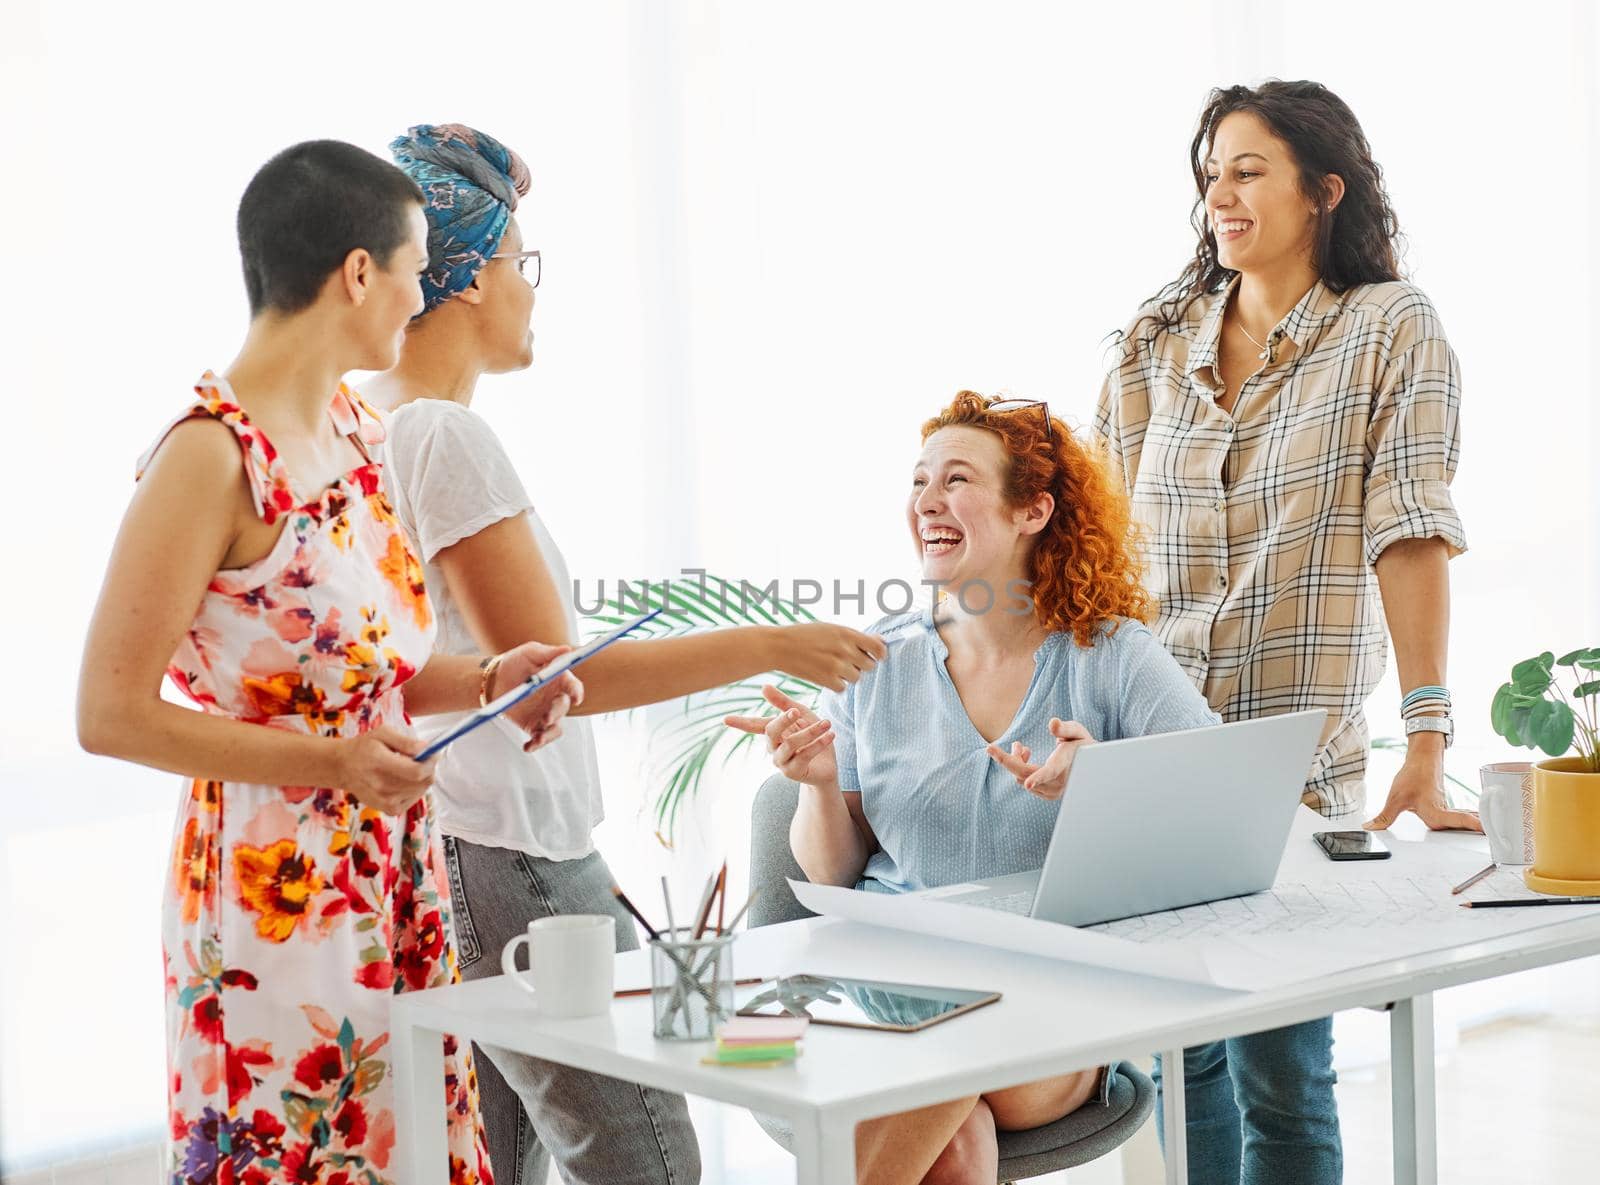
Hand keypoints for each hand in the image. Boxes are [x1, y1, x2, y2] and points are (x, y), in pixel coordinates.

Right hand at [332, 725, 437, 815]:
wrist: (343, 768)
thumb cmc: (364, 748)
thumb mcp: (382, 733)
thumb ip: (405, 741)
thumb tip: (426, 748)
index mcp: (379, 762)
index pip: (416, 771)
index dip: (431, 763)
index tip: (432, 753)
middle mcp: (381, 785)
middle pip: (422, 782)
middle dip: (428, 768)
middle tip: (420, 758)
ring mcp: (385, 801)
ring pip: (421, 790)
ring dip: (421, 778)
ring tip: (406, 768)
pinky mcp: (389, 809)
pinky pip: (414, 799)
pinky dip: (415, 789)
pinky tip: (403, 780)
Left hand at [492, 642, 585, 752]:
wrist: (493, 681)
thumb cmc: (514, 663)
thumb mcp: (530, 652)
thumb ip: (549, 653)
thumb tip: (567, 650)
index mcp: (559, 679)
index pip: (574, 687)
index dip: (576, 692)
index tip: (575, 698)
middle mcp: (555, 697)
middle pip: (564, 708)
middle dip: (557, 713)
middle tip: (546, 717)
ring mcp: (546, 713)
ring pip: (556, 727)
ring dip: (549, 734)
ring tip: (538, 738)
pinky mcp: (533, 726)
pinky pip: (541, 737)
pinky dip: (536, 744)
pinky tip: (528, 746)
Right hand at [724, 684, 837, 786]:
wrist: (827, 765)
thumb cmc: (813, 737)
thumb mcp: (802, 716)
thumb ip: (784, 703)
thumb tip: (763, 686)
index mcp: (773, 733)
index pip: (754, 725)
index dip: (741, 722)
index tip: (725, 719)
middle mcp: (773, 748)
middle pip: (771, 731)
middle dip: (783, 719)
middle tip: (796, 711)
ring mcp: (782, 762)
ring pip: (791, 744)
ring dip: (811, 732)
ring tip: (827, 723)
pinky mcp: (794, 773)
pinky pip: (805, 755)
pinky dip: (819, 743)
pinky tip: (830, 735)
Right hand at [768, 623, 887, 691]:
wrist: (780, 646)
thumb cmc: (807, 635)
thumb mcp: (832, 629)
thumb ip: (856, 637)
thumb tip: (881, 641)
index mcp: (847, 633)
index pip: (878, 648)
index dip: (879, 654)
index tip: (874, 655)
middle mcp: (845, 650)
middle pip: (869, 666)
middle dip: (861, 664)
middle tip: (846, 659)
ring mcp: (836, 666)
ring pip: (856, 678)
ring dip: (847, 674)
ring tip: (832, 665)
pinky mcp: (826, 680)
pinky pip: (842, 687)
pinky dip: (836, 684)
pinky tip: (825, 674)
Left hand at [986, 718, 1094, 800]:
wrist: (1091, 766)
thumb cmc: (1082, 745)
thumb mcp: (1077, 732)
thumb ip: (1065, 728)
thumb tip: (1052, 723)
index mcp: (1065, 766)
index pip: (1050, 772)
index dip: (1038, 777)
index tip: (1028, 783)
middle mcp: (1058, 783)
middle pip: (1024, 774)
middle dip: (1006, 759)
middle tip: (990, 747)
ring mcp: (1053, 792)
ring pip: (1022, 778)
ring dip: (1016, 761)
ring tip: (1022, 747)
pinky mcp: (1047, 796)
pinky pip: (1025, 782)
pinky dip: (1020, 769)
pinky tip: (1026, 756)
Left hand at [1364, 750, 1481, 831]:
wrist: (1422, 758)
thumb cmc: (1413, 775)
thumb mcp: (1395, 798)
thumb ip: (1385, 817)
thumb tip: (1370, 828)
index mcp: (1434, 811)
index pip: (1454, 819)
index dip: (1469, 823)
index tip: (1484, 827)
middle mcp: (1443, 813)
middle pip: (1462, 826)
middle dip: (1475, 835)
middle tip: (1493, 840)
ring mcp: (1446, 810)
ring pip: (1462, 822)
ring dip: (1473, 829)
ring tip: (1490, 837)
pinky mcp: (1446, 807)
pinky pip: (1460, 817)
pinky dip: (1468, 822)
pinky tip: (1476, 827)